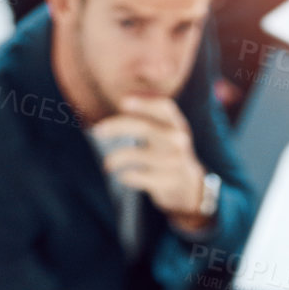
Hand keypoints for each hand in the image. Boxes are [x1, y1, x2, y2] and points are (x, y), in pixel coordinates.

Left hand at [92, 96, 207, 226]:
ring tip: (107, 163)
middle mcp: (178, 140)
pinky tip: (122, 176)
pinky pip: (138, 176)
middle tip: (97, 131)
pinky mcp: (167, 182)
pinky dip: (126, 176)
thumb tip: (123, 101)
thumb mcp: (168, 133)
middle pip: (144, 127)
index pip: (164, 107)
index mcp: (178, 125)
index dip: (144, 102)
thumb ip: (150, 118)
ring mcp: (174, 162)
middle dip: (116, 127)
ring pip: (136, 154)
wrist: (191, 188)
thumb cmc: (170, 154)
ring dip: (116, 158)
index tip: (122, 102)